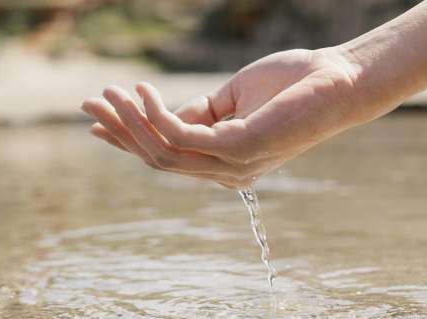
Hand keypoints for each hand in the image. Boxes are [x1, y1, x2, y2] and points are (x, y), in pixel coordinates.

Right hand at [81, 48, 361, 187]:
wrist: (337, 80)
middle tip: (89, 104)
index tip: (99, 122)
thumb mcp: (231, 99)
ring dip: (130, 122)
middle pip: (158, 158)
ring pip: (163, 151)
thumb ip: (198, 113)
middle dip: (120, 132)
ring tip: (108, 93)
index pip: (169, 156)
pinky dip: (156, 114)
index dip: (130, 140)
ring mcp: (232, 165)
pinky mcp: (239, 149)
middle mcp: (226, 171)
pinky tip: (143, 91)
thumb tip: (160, 114)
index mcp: (225, 161)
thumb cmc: (290, 86)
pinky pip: (182, 136)